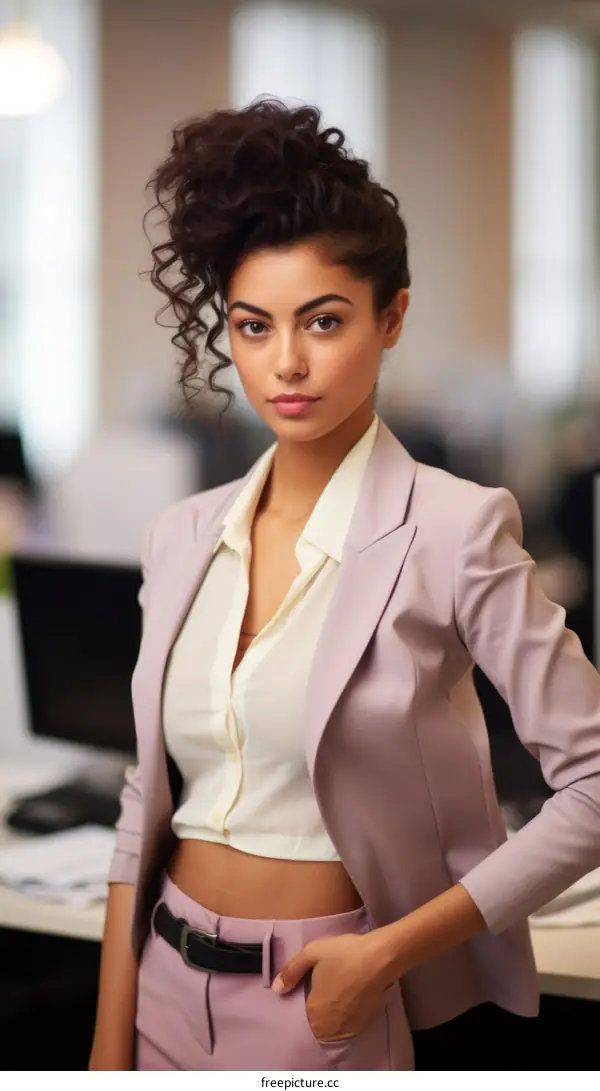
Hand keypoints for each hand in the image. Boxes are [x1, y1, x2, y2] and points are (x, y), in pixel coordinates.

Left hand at [271, 930, 390, 1041]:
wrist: (380, 957)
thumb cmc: (344, 954)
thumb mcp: (311, 953)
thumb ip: (291, 971)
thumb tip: (277, 989)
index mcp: (315, 1013)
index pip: (303, 1014)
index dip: (306, 999)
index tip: (313, 985)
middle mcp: (331, 1027)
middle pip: (318, 1022)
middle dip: (319, 1008)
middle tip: (326, 985)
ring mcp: (349, 1027)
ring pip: (333, 1024)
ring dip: (332, 1012)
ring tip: (338, 989)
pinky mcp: (364, 1023)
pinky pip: (347, 1023)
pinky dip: (345, 1013)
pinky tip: (349, 994)